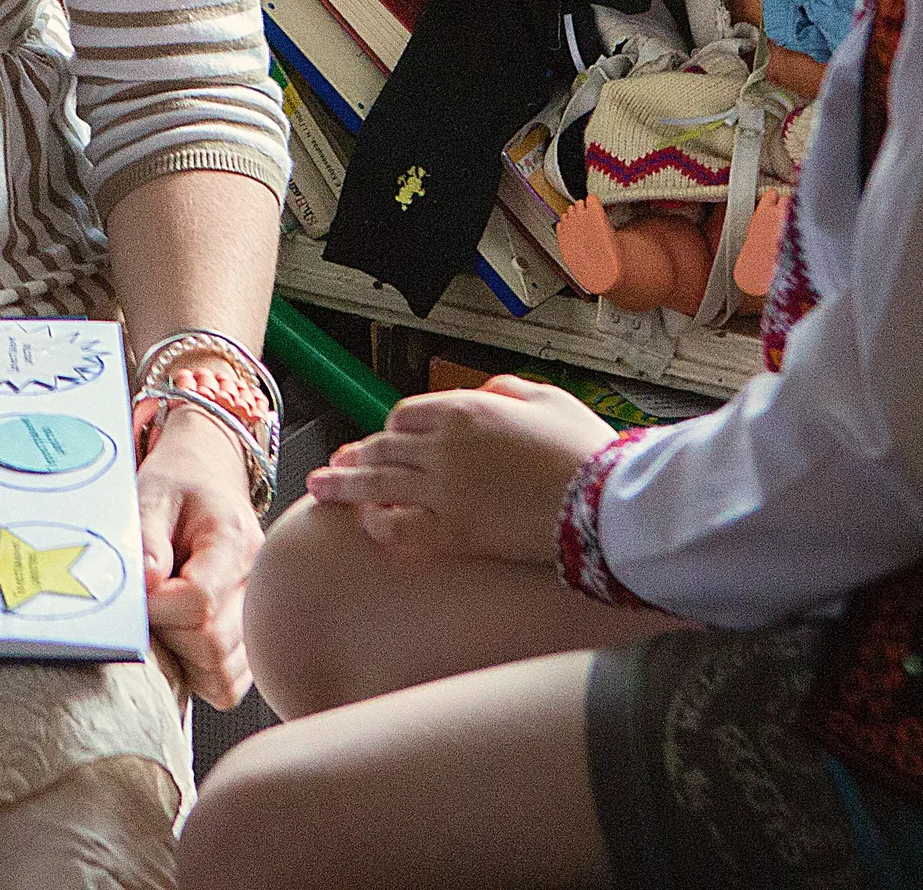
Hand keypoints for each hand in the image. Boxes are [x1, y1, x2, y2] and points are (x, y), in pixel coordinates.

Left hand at [132, 408, 261, 707]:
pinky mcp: (252, 640)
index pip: (199, 601)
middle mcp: (256, 583)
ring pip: (223, 674)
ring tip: (166, 619)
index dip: (158, 607)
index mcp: (233, 542)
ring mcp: (260, 615)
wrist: (209, 476)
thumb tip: (148, 586)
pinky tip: (181, 639)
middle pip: (213, 645)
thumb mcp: (152, 494)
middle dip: (168, 634)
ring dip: (183, 659)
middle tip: (150, 606)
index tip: (139, 592)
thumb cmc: (179, 487)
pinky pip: (228, 684)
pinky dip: (199, 673)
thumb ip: (147, 539)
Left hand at [299, 376, 614, 566]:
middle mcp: (444, 446)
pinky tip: (366, 524)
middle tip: (335, 463)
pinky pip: (398, 525)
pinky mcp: (451, 532)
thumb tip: (484, 392)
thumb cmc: (585, 450)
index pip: (406, 414)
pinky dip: (378, 522)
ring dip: (344, 485)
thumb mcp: (547, 398)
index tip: (387, 438)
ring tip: (318, 489)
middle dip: (356, 455)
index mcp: (465, 409)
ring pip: (378, 482)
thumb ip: (506, 390)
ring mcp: (443, 490)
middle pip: (384, 447)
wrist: (605, 505)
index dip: (394, 428)